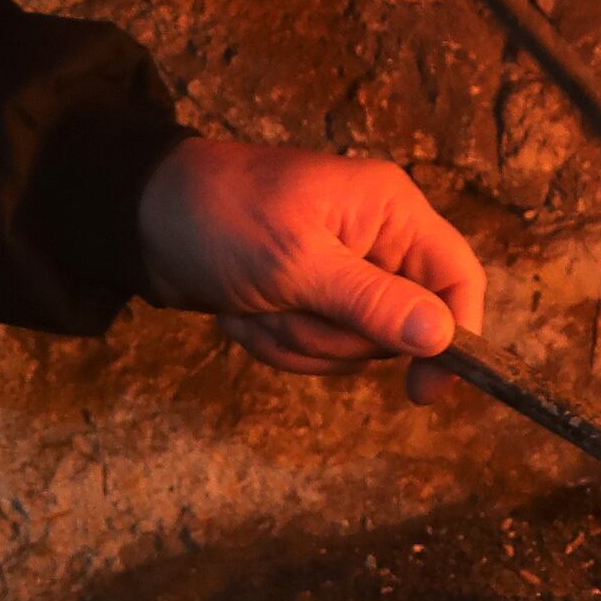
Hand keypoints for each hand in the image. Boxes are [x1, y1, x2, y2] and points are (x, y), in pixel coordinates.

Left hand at [136, 137, 484, 400]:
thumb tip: (444, 338)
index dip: (456, 336)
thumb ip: (373, 302)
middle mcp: (376, 240)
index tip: (424, 390)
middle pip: (401, 327)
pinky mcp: (308, 298)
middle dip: (335, 334)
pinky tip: (243, 312)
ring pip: (352, 347)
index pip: (458, 278)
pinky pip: (314, 347)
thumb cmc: (221, 220)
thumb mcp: (296, 264)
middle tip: (285, 305)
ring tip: (255, 304)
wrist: (142, 219)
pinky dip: (275, 341)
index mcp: (390, 211)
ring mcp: (341, 272)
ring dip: (297, 339)